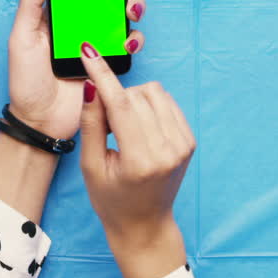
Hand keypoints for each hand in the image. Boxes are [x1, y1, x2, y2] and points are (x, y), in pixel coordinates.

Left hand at [7, 0, 149, 138]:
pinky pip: (130, 43)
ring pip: (125, 14)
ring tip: (128, 10)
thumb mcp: (21, 38)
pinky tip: (126, 41)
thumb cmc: (26, 80)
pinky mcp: (111, 61)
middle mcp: (83, 23)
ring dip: (133, 5)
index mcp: (60, 13)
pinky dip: (134, 37)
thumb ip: (32, 2)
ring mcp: (99, 42)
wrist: (41, 121)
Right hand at [78, 43, 194, 277]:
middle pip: (137, 95)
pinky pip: (167, 102)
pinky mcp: (189, 141)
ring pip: (154, 93)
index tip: (88, 52)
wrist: (145, 225)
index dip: (103, 75)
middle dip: (115, 98)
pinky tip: (139, 127)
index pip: (121, 105)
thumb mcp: (91, 166)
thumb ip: (92, 124)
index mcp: (140, 160)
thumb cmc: (112, 200)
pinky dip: (149, 105)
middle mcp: (167, 150)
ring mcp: (183, 145)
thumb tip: (92, 86)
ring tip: (123, 127)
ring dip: (133, 99)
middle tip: (105, 123)